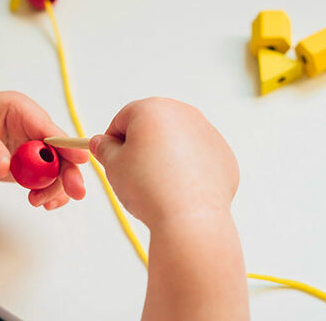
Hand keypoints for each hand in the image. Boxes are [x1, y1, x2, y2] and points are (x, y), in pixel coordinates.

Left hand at [0, 91, 87, 209]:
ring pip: (57, 168)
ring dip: (54, 187)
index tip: (80, 159)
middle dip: (69, 171)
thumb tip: (5, 166)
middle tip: (75, 192)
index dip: (66, 143)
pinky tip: (45, 203)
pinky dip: (49, 191)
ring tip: (38, 202)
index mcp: (21, 109)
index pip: (48, 127)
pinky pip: (47, 179)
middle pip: (60, 150)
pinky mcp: (30, 165)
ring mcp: (34, 147)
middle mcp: (33, 127)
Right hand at [89, 97, 238, 226]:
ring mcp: (208, 133)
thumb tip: (102, 143)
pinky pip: (198, 157)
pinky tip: (179, 190)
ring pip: (177, 141)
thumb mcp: (113, 165)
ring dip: (165, 156)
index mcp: (153, 109)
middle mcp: (184, 113)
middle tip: (134, 174)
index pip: (124, 119)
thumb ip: (104, 148)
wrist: (189, 218)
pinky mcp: (223, 154)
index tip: (112, 159)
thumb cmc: (149, 189)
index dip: (113, 141)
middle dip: (142, 146)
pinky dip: (188, 169)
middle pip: (153, 126)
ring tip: (158, 185)